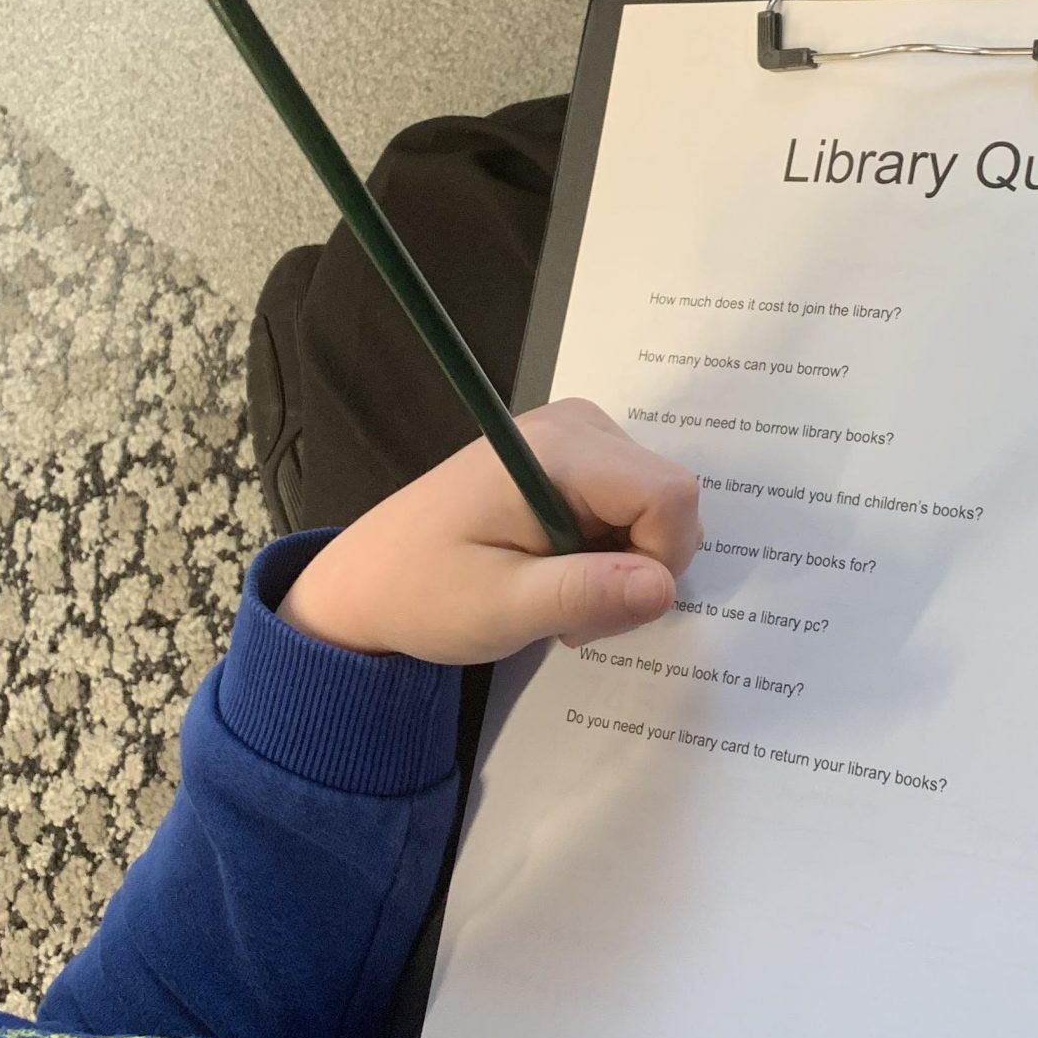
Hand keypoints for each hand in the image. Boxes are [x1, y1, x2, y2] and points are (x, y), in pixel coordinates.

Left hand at [277, 398, 701, 665]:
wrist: (367, 581)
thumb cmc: (423, 593)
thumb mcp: (502, 607)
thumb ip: (586, 594)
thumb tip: (666, 588)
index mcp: (558, 451)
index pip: (671, 495)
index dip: (660, 560)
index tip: (601, 607)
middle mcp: (574, 425)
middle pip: (667, 497)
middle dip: (639, 567)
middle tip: (570, 611)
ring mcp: (572, 435)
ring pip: (654, 504)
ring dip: (622, 563)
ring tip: (555, 593)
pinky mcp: (568, 456)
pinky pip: (628, 502)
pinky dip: (608, 548)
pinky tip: (557, 569)